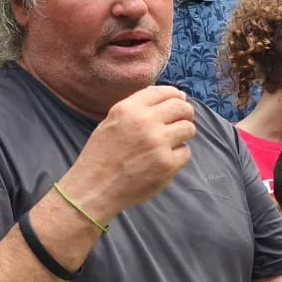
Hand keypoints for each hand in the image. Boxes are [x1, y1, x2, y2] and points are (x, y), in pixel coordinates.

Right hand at [59, 86, 196, 222]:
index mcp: (129, 108)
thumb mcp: (112, 121)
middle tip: (180, 122)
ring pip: (188, 129)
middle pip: (182, 108)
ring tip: (168, 143)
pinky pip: (185, 152)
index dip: (176, 96)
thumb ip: (140, 107)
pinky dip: (177, 157)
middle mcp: (145, 122)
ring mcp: (158, 143)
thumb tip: (177, 96)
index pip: (164, 92)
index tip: (178, 102)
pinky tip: (161, 161)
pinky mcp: (167, 164)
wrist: (93, 189)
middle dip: (185, 114)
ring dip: (182, 135)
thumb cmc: (101, 155)